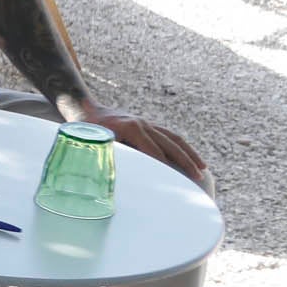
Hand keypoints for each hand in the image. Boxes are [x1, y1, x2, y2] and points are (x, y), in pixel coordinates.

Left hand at [72, 105, 205, 184]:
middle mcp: (142, 124)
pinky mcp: (147, 125)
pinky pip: (169, 135)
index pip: (154, 151)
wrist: (83, 106)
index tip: (177, 180)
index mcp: (130, 128)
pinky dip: (181, 146)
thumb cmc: (85, 129)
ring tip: (202, 169)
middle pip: (170, 144)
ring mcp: (146, 123)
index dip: (165, 166)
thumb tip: (119, 173)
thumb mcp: (93, 142)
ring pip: (174, 138)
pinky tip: (192, 158)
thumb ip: (107, 155)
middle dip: (185, 161)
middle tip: (198, 177)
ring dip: (189, 153)